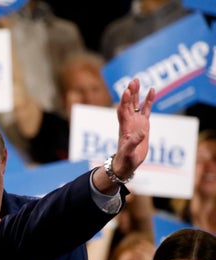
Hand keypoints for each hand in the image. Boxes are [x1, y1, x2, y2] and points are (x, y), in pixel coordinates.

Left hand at [93, 78, 155, 192]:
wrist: (126, 164)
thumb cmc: (125, 160)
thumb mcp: (129, 153)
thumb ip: (133, 143)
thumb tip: (142, 132)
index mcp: (124, 128)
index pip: (123, 111)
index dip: (124, 102)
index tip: (126, 91)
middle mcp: (129, 122)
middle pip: (128, 104)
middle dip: (130, 93)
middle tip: (133, 80)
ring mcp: (136, 122)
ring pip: (135, 104)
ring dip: (136, 93)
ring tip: (137, 80)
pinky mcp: (143, 124)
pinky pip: (146, 109)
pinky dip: (149, 100)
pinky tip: (152, 89)